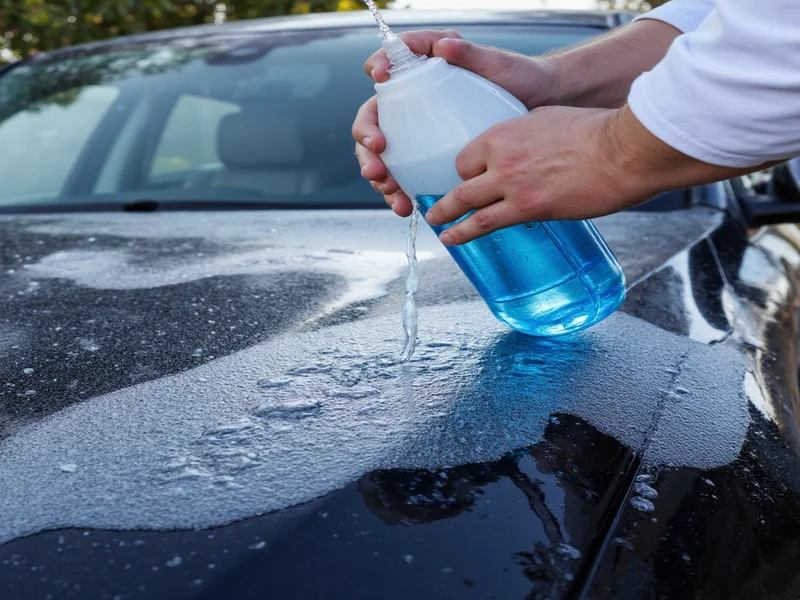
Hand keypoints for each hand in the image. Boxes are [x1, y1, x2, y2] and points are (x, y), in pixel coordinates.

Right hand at [353, 30, 555, 216]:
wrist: (541, 107)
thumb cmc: (517, 79)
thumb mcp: (494, 62)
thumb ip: (467, 52)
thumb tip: (442, 46)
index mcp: (422, 73)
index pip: (388, 68)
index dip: (377, 68)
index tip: (379, 77)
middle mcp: (413, 103)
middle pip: (374, 120)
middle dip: (367, 143)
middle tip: (377, 160)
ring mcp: (418, 134)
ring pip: (383, 155)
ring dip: (380, 176)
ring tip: (390, 189)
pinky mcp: (429, 160)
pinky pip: (405, 177)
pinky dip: (399, 193)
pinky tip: (404, 205)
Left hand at [426, 104, 770, 244]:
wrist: (624, 150)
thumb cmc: (599, 133)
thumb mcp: (553, 119)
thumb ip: (531, 132)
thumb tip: (529, 145)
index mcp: (508, 130)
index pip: (471, 152)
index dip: (467, 168)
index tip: (466, 178)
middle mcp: (503, 154)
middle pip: (463, 175)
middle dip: (450, 192)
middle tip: (440, 203)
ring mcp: (512, 182)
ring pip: (465, 201)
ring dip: (446, 214)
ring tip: (437, 223)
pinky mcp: (526, 207)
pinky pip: (483, 223)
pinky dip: (462, 233)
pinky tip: (451, 239)